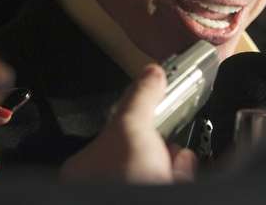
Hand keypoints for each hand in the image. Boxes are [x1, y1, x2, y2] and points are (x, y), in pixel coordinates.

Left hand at [60, 64, 197, 183]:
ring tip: (179, 161)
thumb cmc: (123, 181)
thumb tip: (151, 73)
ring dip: (173, 164)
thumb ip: (140, 98)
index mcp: (83, 170)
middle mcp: (101, 187)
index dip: (135, 125)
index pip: (111, 140)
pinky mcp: (150, 195)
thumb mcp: (131, 128)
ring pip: (154, 172)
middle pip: (138, 157)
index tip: (153, 113)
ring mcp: (127, 193)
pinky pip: (167, 182)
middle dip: (159, 146)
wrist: (150, 199)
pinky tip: (182, 172)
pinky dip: (179, 176)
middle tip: (169, 140)